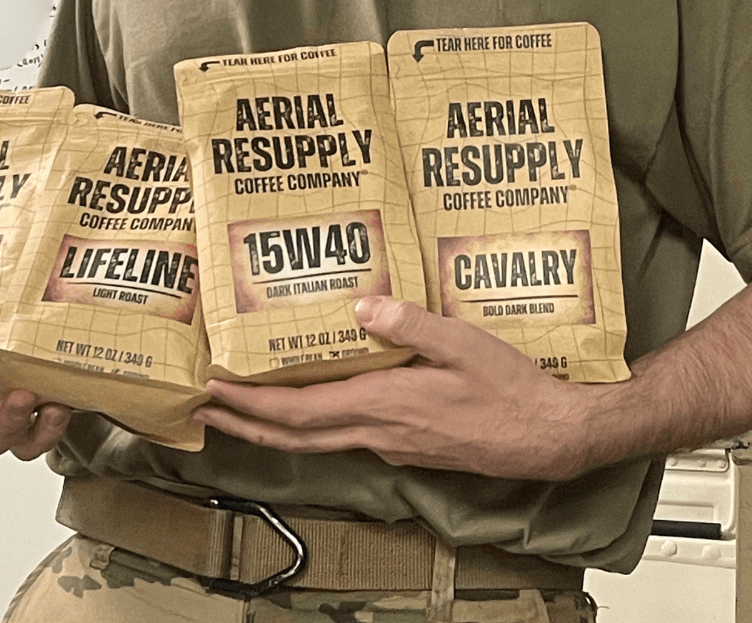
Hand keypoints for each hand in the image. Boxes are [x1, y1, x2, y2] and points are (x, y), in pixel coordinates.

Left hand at [196, 296, 592, 481]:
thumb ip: (413, 323)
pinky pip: (345, 437)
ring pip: (317, 441)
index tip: (213, 391)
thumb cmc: (510, 389)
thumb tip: (362, 305)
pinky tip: (315, 404)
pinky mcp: (409, 446)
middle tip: (202, 408)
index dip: (250, 404)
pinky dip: (312, 425)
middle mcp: (379, 432)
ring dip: (272, 428)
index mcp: (384, 405)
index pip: (299, 412)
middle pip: (294, 436)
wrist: (549, 437)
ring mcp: (393, 444)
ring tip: (241, 409)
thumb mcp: (464, 343)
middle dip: (243, 422)